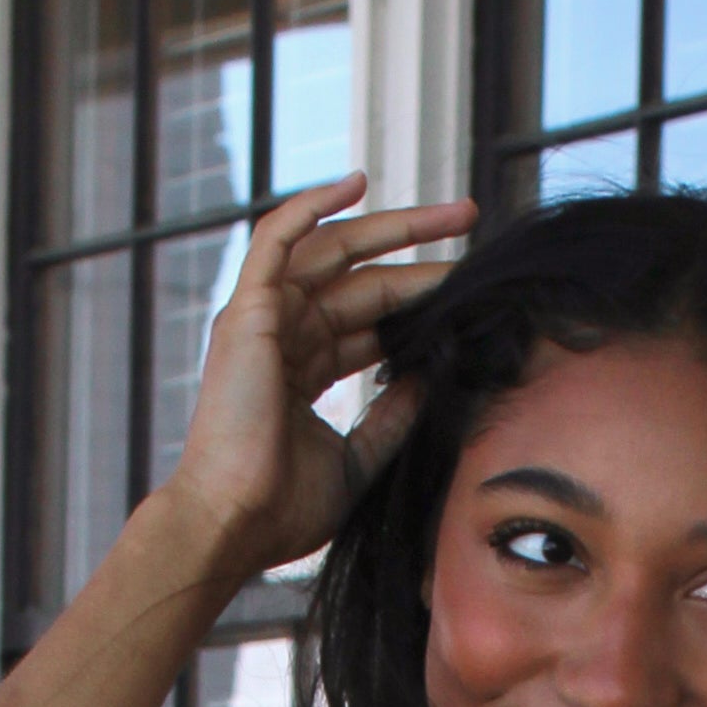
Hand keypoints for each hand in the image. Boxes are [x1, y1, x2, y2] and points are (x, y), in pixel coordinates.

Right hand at [158, 177, 477, 591]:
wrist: (234, 523)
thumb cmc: (283, 508)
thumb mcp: (358, 459)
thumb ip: (391, 416)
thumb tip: (429, 373)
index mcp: (302, 371)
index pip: (369, 318)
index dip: (417, 297)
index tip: (465, 285)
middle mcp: (283, 336)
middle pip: (360, 277)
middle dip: (418, 249)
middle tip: (472, 222)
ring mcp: (263, 320)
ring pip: (333, 250)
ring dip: (391, 225)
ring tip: (454, 214)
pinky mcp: (247, 312)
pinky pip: (277, 239)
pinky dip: (310, 206)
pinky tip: (355, 182)